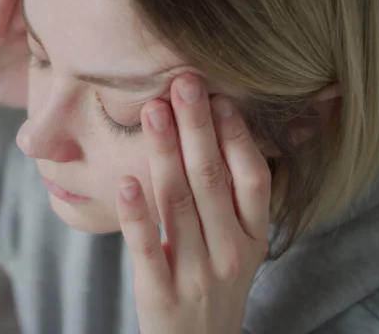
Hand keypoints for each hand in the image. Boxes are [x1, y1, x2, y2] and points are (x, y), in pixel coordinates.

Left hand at [117, 74, 270, 333]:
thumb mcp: (237, 247)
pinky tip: (125, 181)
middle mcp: (231, 253)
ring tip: (153, 112)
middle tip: (182, 84)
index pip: (253, 180)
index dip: (238, 138)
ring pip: (179, 206)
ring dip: (165, 155)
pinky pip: (148, 249)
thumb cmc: (215, 285)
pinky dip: (137, 215)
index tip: (220, 98)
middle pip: (212, 181)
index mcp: (254, 237)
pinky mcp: (161, 294)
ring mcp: (197, 275)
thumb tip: (214, 133)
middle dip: (196, 129)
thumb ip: (230, 201)